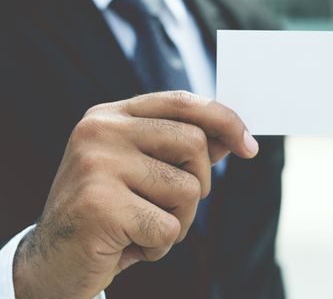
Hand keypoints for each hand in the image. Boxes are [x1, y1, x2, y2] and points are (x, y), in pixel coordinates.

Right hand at [13, 91, 258, 298]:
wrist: (53, 261)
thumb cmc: (108, 213)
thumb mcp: (145, 174)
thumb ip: (183, 151)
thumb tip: (231, 136)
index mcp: (111, 116)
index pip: (181, 101)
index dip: (224, 119)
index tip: (248, 145)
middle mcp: (101, 131)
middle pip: (194, 143)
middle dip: (199, 183)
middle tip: (172, 207)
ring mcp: (97, 164)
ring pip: (188, 189)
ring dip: (179, 221)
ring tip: (143, 228)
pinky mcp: (99, 204)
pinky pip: (168, 227)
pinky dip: (161, 246)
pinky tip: (130, 246)